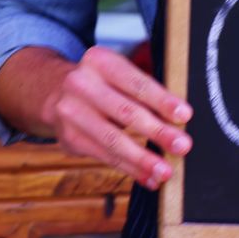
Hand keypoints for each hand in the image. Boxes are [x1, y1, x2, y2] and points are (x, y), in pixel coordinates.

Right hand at [43, 46, 192, 189]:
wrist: (54, 92)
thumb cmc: (101, 83)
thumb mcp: (118, 73)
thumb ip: (144, 91)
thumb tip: (178, 119)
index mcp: (99, 61)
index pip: (136, 83)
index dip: (161, 100)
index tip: (184, 115)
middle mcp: (81, 84)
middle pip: (126, 112)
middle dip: (157, 131)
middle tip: (182, 145)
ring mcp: (71, 112)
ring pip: (113, 140)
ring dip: (142, 158)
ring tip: (165, 170)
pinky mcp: (69, 138)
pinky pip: (104, 156)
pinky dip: (130, 168)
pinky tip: (147, 176)